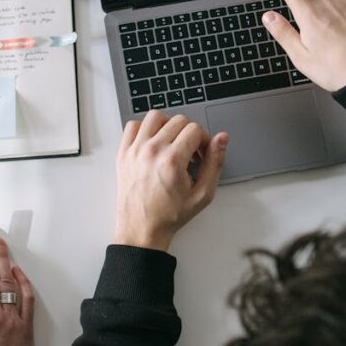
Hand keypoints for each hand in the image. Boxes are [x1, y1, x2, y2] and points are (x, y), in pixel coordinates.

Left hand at [115, 111, 228, 251]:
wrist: (142, 229)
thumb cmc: (170, 215)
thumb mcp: (203, 194)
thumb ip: (215, 163)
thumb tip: (221, 139)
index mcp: (172, 160)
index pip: (195, 129)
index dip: (204, 140)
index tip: (202, 154)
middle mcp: (152, 151)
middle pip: (178, 120)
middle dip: (190, 133)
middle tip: (190, 152)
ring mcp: (135, 150)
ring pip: (155, 116)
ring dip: (168, 125)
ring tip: (172, 143)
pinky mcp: (123, 153)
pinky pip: (133, 125)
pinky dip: (144, 129)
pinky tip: (153, 142)